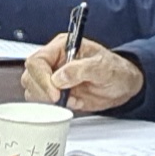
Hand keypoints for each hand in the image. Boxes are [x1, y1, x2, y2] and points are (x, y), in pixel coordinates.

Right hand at [22, 36, 141, 112]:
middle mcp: (54, 62)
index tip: (55, 91)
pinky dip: (55, 108)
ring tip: (71, 99)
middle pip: (30, 76)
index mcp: (61, 47)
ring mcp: (53, 78)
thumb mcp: (103, 67)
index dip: (42, 77)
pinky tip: (73, 102)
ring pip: (33, 90)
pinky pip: (44, 103)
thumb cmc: (116, 70)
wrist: (124, 85)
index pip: (37, 61)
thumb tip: (59, 77)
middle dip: (43, 91)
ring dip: (48, 100)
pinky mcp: (56, 93)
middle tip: (60, 99)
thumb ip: (80, 70)